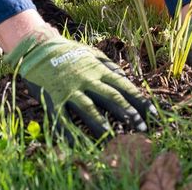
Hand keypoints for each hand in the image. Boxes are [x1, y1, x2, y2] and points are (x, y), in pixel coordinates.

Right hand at [7, 30, 155, 137]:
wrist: (37, 47)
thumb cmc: (67, 52)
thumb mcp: (90, 53)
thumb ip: (108, 65)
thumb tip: (126, 77)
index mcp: (98, 69)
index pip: (124, 86)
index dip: (140, 100)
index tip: (154, 114)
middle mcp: (87, 79)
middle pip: (111, 97)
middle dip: (128, 113)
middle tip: (141, 128)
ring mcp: (69, 89)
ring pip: (88, 108)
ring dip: (101, 124)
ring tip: (112, 137)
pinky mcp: (53, 98)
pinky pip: (62, 118)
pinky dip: (69, 133)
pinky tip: (78, 145)